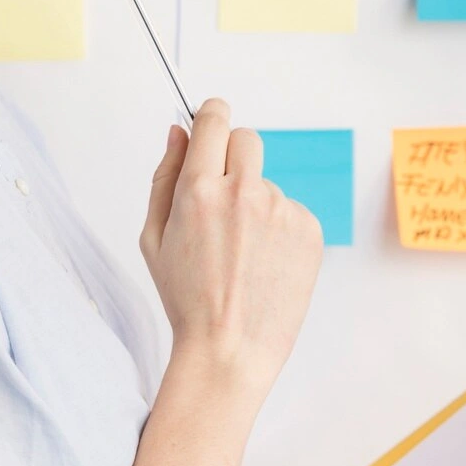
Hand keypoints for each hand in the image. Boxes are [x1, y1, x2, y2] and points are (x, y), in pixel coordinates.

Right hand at [139, 97, 323, 399]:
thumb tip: (179, 131)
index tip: (211, 120)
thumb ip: (164, 176)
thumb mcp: (154, 237)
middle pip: (246, 139)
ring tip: (242, 254)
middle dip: (232, 157)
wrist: (230, 349)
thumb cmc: (186, 298)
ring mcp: (281, 210)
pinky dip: (278, 230)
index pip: (213, 120)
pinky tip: (264, 263)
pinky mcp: (310, 229)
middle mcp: (244, 192)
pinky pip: (290, 211)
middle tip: (222, 198)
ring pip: (266, 184)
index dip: (210, 116)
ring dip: (254, 204)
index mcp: (199, 190)